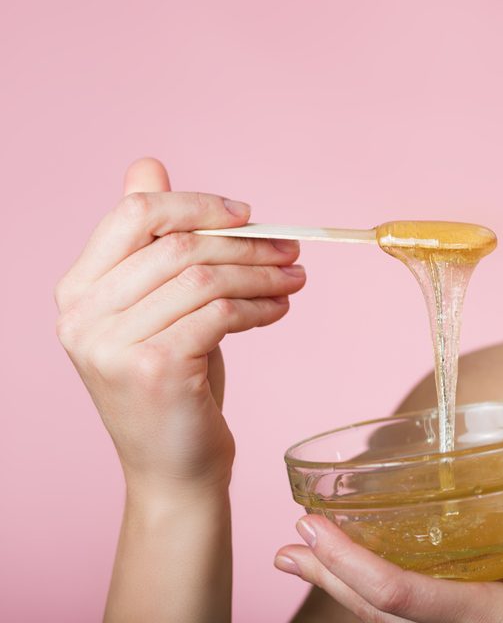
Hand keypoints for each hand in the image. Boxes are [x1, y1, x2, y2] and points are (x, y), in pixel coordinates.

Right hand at [55, 157, 306, 494]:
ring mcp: (111, 344)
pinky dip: (262, 305)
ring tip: (295, 277)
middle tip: (292, 248)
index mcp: (78, 288)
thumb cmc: (173, 380)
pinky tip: (281, 308)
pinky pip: (222, 314)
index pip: (133, 214)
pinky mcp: (152, 369)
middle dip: (248, 242)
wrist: (174, 468)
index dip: (196, 205)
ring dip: (263, 273)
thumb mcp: (159, 304)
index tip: (247, 214)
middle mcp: (82, 314)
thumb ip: (149, 242)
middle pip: (178, 245)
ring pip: (206, 278)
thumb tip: (147, 164)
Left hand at [274, 465, 502, 622]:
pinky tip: (358, 589)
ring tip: (301, 558)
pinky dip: (371, 606)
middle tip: (289, 542)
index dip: (347, 563)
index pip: (401, 595)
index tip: (311, 529)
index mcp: (489, 618)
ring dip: (338, 590)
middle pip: (374, 613)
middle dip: (326, 575)